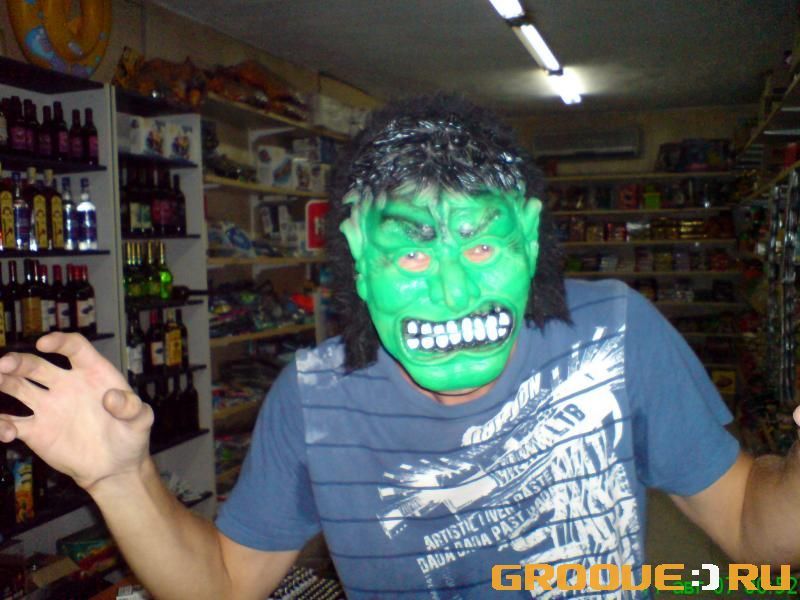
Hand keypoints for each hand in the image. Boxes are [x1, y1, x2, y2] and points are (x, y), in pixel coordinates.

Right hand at [0, 333, 152, 491]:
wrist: (115, 467)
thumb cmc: (131, 436)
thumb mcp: (142, 420)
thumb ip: (132, 407)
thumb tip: (112, 398)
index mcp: (93, 373)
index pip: (74, 348)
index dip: (59, 341)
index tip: (44, 343)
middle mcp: (66, 384)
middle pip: (36, 365)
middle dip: (18, 361)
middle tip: (4, 364)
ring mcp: (48, 406)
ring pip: (16, 387)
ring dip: (2, 382)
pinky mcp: (36, 431)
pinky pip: (11, 423)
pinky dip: (2, 424)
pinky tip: (7, 433)